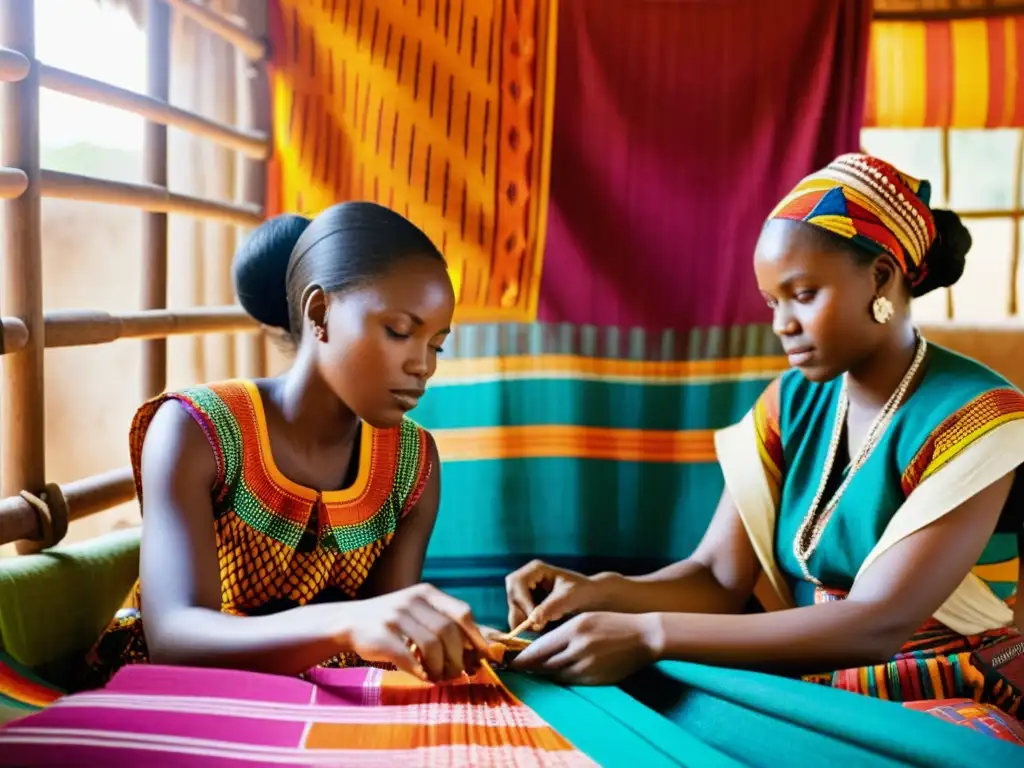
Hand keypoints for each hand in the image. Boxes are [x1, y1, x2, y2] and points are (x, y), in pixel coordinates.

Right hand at [339, 583, 489, 681]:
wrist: (350, 620)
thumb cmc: (394, 621)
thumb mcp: (420, 611)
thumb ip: (448, 622)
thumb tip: (487, 644)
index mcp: (427, 593)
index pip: (462, 612)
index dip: (477, 637)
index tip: (483, 657)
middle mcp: (412, 600)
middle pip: (448, 631)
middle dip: (458, 657)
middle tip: (459, 673)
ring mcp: (395, 617)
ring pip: (431, 645)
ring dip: (440, 666)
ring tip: (441, 676)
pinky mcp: (381, 636)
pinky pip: (408, 658)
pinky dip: (421, 671)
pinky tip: (424, 676)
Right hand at [505, 560, 605, 631]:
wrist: (590, 598)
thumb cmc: (583, 591)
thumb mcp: (569, 597)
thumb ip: (552, 606)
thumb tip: (533, 619)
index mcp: (536, 569)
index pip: (517, 583)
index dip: (523, 602)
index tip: (535, 618)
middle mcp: (526, 578)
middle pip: (512, 597)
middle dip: (523, 614)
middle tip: (540, 626)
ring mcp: (524, 592)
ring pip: (513, 610)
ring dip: (525, 622)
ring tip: (544, 625)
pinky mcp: (526, 606)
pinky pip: (518, 619)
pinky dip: (528, 626)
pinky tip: (543, 625)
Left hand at [509, 612, 661, 685]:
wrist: (643, 636)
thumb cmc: (611, 623)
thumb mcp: (584, 619)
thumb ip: (561, 633)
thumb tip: (538, 648)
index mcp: (574, 630)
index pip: (539, 649)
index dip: (521, 658)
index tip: (508, 662)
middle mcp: (579, 649)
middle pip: (544, 664)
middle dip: (528, 668)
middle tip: (514, 670)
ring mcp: (588, 666)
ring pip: (555, 675)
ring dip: (543, 674)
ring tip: (531, 673)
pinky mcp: (596, 680)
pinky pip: (570, 681)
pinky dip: (560, 678)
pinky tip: (554, 675)